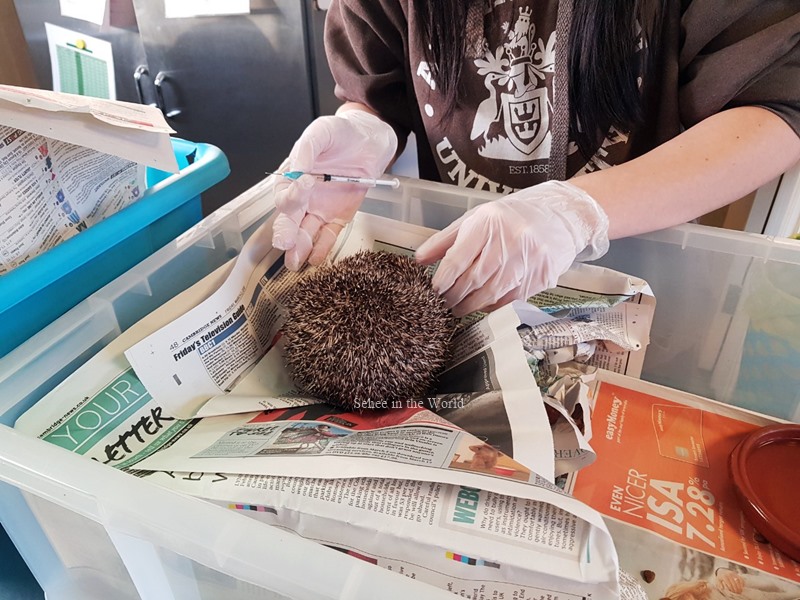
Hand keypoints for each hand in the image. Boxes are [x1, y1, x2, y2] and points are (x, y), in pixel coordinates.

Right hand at [271, 109, 397, 270]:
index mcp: (293, 178)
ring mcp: (320, 210)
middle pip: (289, 220)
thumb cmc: (341, 134)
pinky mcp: (338, 218)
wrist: (370, 140)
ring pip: (305, 233)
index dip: (292, 194)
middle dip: (286, 232)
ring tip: (296, 260)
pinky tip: (315, 258)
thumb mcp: (321, 133)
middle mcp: (303, 198)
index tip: (305, 184)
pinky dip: (322, 248)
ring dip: (299, 248)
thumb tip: (298, 170)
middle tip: (284, 242)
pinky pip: (327, 236)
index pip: (285, 194)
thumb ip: (307, 149)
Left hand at [415, 181, 608, 315]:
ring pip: (492, 293)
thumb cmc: (513, 216)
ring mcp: (529, 260)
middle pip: (473, 279)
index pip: (458, 259)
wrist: (561, 215)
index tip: (433, 291)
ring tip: (459, 308)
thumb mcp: (477, 218)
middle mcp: (510, 240)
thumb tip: (419, 260)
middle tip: (443, 304)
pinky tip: (483, 304)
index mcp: (489, 222)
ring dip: (471, 305)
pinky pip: (511, 299)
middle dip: (454, 296)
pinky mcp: (542, 276)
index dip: (442, 280)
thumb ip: (446, 239)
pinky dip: (493, 305)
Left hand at [715, 570, 744, 593]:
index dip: (731, 588)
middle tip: (737, 593)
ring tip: (740, 591)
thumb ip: (719, 584)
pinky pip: (741, 579)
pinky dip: (742, 583)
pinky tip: (742, 587)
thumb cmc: (720, 578)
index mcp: (724, 576)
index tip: (732, 592)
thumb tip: (722, 588)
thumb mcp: (718, 580)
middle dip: (736, 589)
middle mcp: (729, 574)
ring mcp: (733, 574)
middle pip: (734, 582)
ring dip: (740, 586)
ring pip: (738, 580)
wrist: (722, 571)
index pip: (728, 583)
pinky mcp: (737, 574)